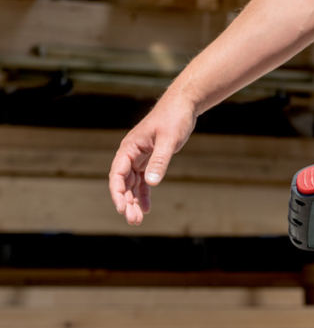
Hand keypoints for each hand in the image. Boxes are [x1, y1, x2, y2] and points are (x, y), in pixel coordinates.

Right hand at [108, 96, 195, 224]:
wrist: (182, 107)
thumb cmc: (174, 119)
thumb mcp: (168, 140)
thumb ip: (160, 161)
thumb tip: (151, 182)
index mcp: (129, 148)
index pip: (117, 174)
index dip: (117, 192)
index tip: (121, 208)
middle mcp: (130, 154)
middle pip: (123, 182)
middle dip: (126, 202)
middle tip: (133, 220)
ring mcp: (139, 157)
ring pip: (132, 184)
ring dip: (134, 201)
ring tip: (138, 219)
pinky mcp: (150, 160)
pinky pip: (143, 181)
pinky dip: (144, 194)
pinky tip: (147, 208)